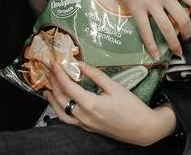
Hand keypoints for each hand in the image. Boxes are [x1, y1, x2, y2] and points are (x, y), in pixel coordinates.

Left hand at [45, 61, 176, 146]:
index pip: (68, 86)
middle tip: (48, 69)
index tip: (54, 62)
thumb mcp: (114, 86)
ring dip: (53, 98)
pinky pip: (68, 119)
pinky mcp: (88, 128)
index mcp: (91, 104)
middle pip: (61, 98)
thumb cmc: (131, 107)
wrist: (142, 128)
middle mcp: (84, 117)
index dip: (59, 73)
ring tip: (48, 86)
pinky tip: (59, 102)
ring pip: (61, 112)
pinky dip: (60, 109)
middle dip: (53, 82)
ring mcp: (85, 124)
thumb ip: (95, 75)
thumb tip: (80, 64)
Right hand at [105, 0, 190, 57]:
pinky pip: (145, 30)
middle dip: (188, 32)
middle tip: (187, 37)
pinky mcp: (137, 9)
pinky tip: (154, 54)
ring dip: (174, 42)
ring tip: (177, 51)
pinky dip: (151, 44)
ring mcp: (151, 4)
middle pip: (182, 19)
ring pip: (167, 28)